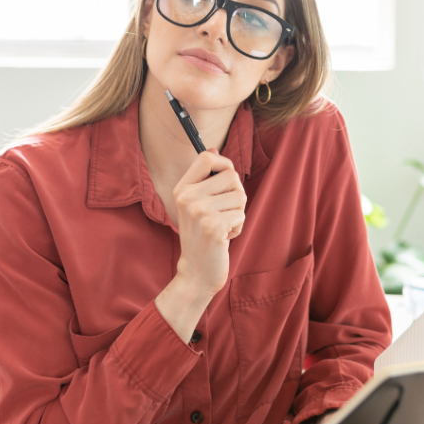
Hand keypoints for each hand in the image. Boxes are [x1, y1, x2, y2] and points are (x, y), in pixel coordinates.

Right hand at [156, 150, 245, 341]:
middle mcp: (187, 197)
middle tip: (225, 213)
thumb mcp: (197, 205)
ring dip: (238, 213)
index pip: (206, 158)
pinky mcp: (213, 226)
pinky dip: (238, 227)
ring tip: (223, 226)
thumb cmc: (203, 237)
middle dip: (236, 195)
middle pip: (231, 176)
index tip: (226, 181)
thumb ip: (205, 180)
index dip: (224, 165)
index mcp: (182, 189)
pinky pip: (241, 214)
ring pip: (240, 195)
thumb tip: (213, 151)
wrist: (196, 272)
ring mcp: (199, 211)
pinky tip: (225, 237)